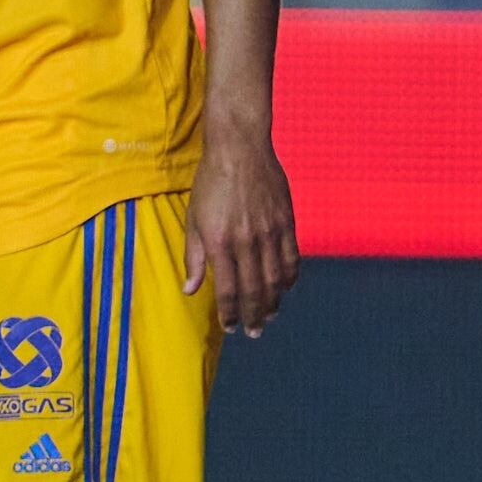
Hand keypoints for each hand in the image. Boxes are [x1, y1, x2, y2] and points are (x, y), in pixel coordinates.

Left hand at [182, 125, 297, 335]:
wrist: (239, 150)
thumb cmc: (210, 183)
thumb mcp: (193, 219)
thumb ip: (193, 256)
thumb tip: (190, 289)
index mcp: (219, 243)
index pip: (227, 289)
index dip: (229, 313)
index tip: (230, 327)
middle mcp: (246, 242)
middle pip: (254, 290)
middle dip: (253, 315)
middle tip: (254, 332)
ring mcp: (270, 233)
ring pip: (275, 279)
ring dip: (273, 302)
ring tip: (269, 316)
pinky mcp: (287, 222)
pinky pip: (292, 258)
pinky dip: (289, 278)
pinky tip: (284, 288)